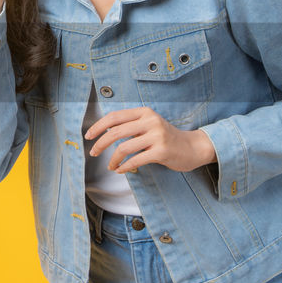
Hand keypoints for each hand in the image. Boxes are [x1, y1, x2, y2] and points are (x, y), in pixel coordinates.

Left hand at [83, 107, 217, 174]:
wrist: (193, 147)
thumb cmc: (167, 138)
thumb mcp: (149, 125)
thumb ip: (131, 125)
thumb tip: (104, 131)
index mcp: (145, 112)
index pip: (115, 116)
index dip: (98, 126)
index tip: (88, 136)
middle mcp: (150, 121)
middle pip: (116, 132)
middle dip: (100, 144)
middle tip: (93, 153)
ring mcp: (157, 136)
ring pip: (124, 147)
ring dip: (113, 159)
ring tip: (111, 166)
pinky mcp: (161, 151)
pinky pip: (136, 160)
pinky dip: (125, 166)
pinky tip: (121, 170)